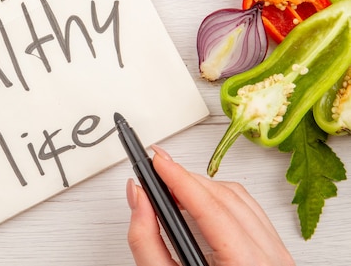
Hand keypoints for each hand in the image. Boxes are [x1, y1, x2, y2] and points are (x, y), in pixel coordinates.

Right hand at [126, 145, 294, 265]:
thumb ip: (146, 240)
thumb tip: (138, 198)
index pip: (209, 207)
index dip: (178, 178)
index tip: (155, 161)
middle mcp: (270, 259)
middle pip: (224, 197)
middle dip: (185, 179)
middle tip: (155, 170)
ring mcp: (278, 256)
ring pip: (239, 199)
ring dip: (201, 186)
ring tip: (171, 184)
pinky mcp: (275, 253)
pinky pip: (249, 211)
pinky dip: (220, 199)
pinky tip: (198, 201)